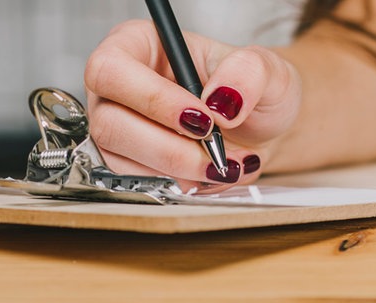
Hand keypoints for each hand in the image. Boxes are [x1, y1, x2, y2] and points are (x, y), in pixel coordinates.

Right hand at [84, 20, 301, 192]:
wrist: (257, 130)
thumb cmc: (250, 91)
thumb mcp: (267, 70)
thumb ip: (249, 72)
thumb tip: (219, 100)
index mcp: (138, 46)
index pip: (111, 70)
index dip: (152, 99)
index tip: (202, 119)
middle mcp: (116, 88)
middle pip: (108, 123)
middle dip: (168, 148)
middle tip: (215, 154)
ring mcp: (115, 126)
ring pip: (119, 158)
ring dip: (176, 170)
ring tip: (221, 163)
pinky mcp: (125, 161)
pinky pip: (135, 182)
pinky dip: (177, 183)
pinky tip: (206, 172)